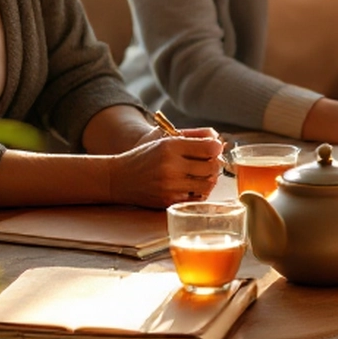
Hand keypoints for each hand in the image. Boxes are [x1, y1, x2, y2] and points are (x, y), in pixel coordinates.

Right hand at [107, 127, 222, 206]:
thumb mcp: (165, 139)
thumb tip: (219, 141)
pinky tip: (192, 185)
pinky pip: (197, 198)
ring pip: (208, 184)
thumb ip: (193, 137)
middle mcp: (171, 167)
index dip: (216, 148)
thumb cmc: (145, 156)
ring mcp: (170, 186)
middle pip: (212, 167)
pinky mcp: (169, 202)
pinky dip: (199, 191)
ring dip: (209, 179)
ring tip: (201, 174)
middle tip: (209, 162)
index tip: (214, 148)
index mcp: (171, 146)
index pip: (210, 147)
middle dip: (215, 163)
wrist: (119, 178)